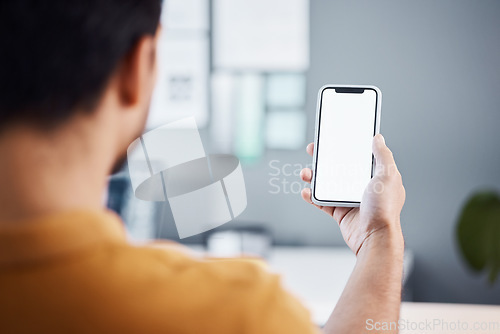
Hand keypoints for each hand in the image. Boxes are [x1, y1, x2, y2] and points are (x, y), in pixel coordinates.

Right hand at [300, 134, 404, 254]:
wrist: (374, 237)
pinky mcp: (340, 212)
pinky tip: (306, 191)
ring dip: (314, 177)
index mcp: (375, 176)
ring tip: (306, 173)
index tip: (333, 138)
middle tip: (313, 150)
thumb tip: (378, 138)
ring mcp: (349, 199)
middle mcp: (362, 186)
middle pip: (339, 167)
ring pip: (327, 183)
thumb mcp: (388, 176)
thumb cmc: (385, 209)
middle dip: (324, 159)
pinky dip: (311, 196)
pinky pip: (322, 202)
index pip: (358, 156)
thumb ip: (383, 155)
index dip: (346, 146)